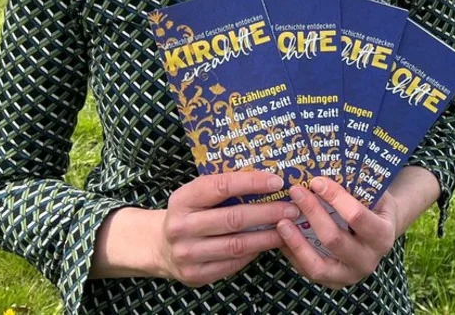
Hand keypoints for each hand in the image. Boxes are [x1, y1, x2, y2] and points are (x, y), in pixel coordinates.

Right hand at [155, 171, 299, 287]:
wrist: (161, 245)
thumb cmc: (191, 212)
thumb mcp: (198, 194)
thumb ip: (225, 186)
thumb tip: (270, 178)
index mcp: (183, 199)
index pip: (222, 186)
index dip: (252, 182)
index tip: (278, 181)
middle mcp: (181, 227)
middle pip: (233, 218)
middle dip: (268, 212)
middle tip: (292, 208)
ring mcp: (187, 253)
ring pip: (237, 244)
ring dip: (267, 236)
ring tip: (287, 228)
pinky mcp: (195, 274)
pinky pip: (233, 263)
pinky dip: (254, 252)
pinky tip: (268, 243)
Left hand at [276, 177, 398, 289]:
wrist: (380, 234)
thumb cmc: (374, 207)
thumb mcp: (374, 194)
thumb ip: (355, 186)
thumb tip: (321, 170)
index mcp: (383, 235)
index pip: (356, 216)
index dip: (335, 196)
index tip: (316, 181)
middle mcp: (368, 260)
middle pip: (333, 239)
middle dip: (312, 212)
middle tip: (295, 192)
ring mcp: (349, 275)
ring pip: (317, 265)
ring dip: (296, 242)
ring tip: (281, 222)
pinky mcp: (332, 282)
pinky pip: (308, 270)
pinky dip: (293, 253)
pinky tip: (282, 235)